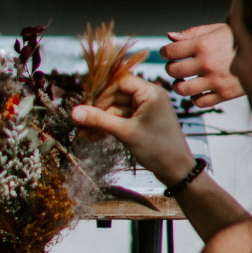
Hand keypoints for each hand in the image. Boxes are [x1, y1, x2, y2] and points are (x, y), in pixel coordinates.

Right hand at [72, 74, 192, 185]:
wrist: (177, 170)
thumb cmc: (158, 149)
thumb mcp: (125, 133)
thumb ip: (99, 120)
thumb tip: (75, 112)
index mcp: (150, 92)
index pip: (119, 81)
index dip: (101, 92)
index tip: (84, 104)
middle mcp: (148, 96)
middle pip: (116, 95)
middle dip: (97, 110)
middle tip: (80, 122)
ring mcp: (146, 108)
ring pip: (116, 108)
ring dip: (101, 120)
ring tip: (84, 134)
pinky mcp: (143, 120)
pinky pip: (122, 118)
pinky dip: (109, 125)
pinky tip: (95, 136)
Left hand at [163, 24, 241, 108]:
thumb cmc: (237, 39)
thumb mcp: (215, 29)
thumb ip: (191, 33)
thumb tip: (169, 37)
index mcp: (203, 45)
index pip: (170, 51)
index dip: (164, 52)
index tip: (167, 53)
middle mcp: (206, 63)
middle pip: (173, 71)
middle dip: (170, 68)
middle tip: (175, 66)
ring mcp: (214, 81)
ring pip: (182, 89)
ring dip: (178, 85)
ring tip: (183, 81)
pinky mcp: (223, 94)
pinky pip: (198, 102)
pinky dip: (194, 98)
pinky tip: (197, 90)